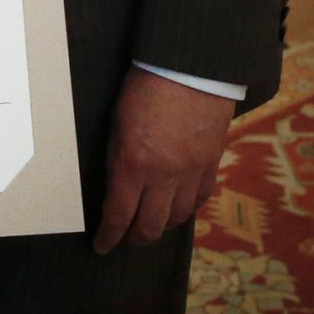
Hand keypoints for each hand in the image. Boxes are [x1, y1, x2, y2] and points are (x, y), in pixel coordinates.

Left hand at [93, 66, 233, 253]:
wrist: (192, 66)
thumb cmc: (146, 86)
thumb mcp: (118, 121)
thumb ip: (118, 158)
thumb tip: (116, 186)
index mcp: (136, 164)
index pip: (120, 215)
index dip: (109, 236)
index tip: (101, 246)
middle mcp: (166, 176)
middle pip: (152, 226)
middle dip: (135, 239)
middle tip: (124, 241)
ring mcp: (192, 172)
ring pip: (179, 217)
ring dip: (162, 226)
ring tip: (150, 226)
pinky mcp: (212, 163)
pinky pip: (200, 198)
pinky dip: (187, 208)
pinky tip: (178, 207)